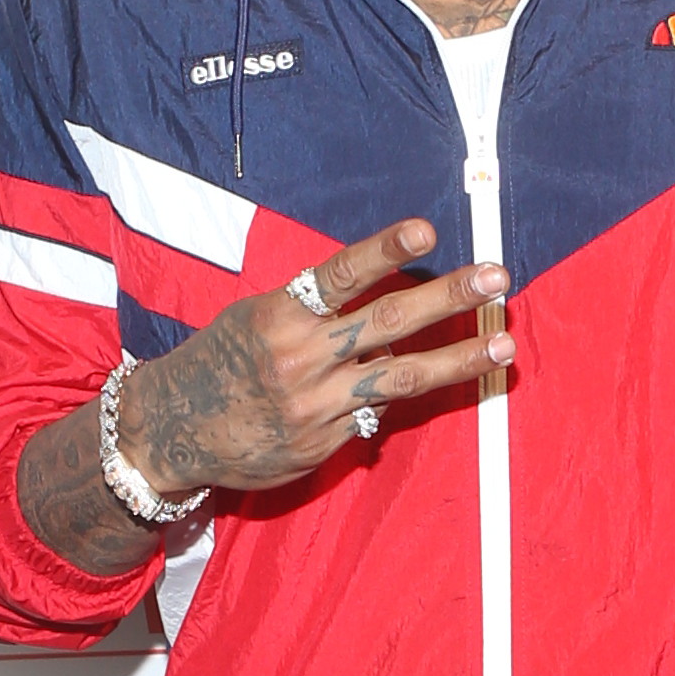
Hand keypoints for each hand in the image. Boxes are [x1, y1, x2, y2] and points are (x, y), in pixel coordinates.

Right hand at [125, 219, 511, 494]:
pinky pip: (372, 413)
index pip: (341, 274)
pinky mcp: (322, 444)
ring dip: (458, 360)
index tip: (427, 231)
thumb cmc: (220, 362)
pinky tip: (408, 387)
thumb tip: (386, 325)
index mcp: (280, 315)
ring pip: (400, 379)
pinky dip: (389, 397)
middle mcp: (301, 358)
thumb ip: (316, 316)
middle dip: (448, 298)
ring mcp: (316, 405)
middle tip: (497, 279)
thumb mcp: (255, 320)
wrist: (171, 431)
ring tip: (503, 345)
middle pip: (388, 324)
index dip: (385, 250)